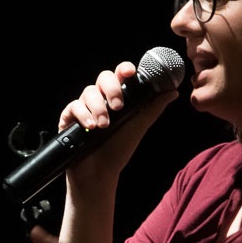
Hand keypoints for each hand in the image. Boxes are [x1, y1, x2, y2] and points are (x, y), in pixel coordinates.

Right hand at [58, 61, 177, 180]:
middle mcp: (101, 99)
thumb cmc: (119, 149)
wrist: (100, 173)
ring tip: (104, 125)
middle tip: (119, 107)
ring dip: (98, 107)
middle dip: (112, 89)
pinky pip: (73, 106)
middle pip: (103, 78)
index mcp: (118, 97)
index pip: (120, 76)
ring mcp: (84, 107)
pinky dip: (83, 114)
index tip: (131, 72)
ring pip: (88, 92)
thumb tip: (173, 92)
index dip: (124, 69)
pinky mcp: (69, 118)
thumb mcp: (138, 126)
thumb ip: (153, 108)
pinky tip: (90, 126)